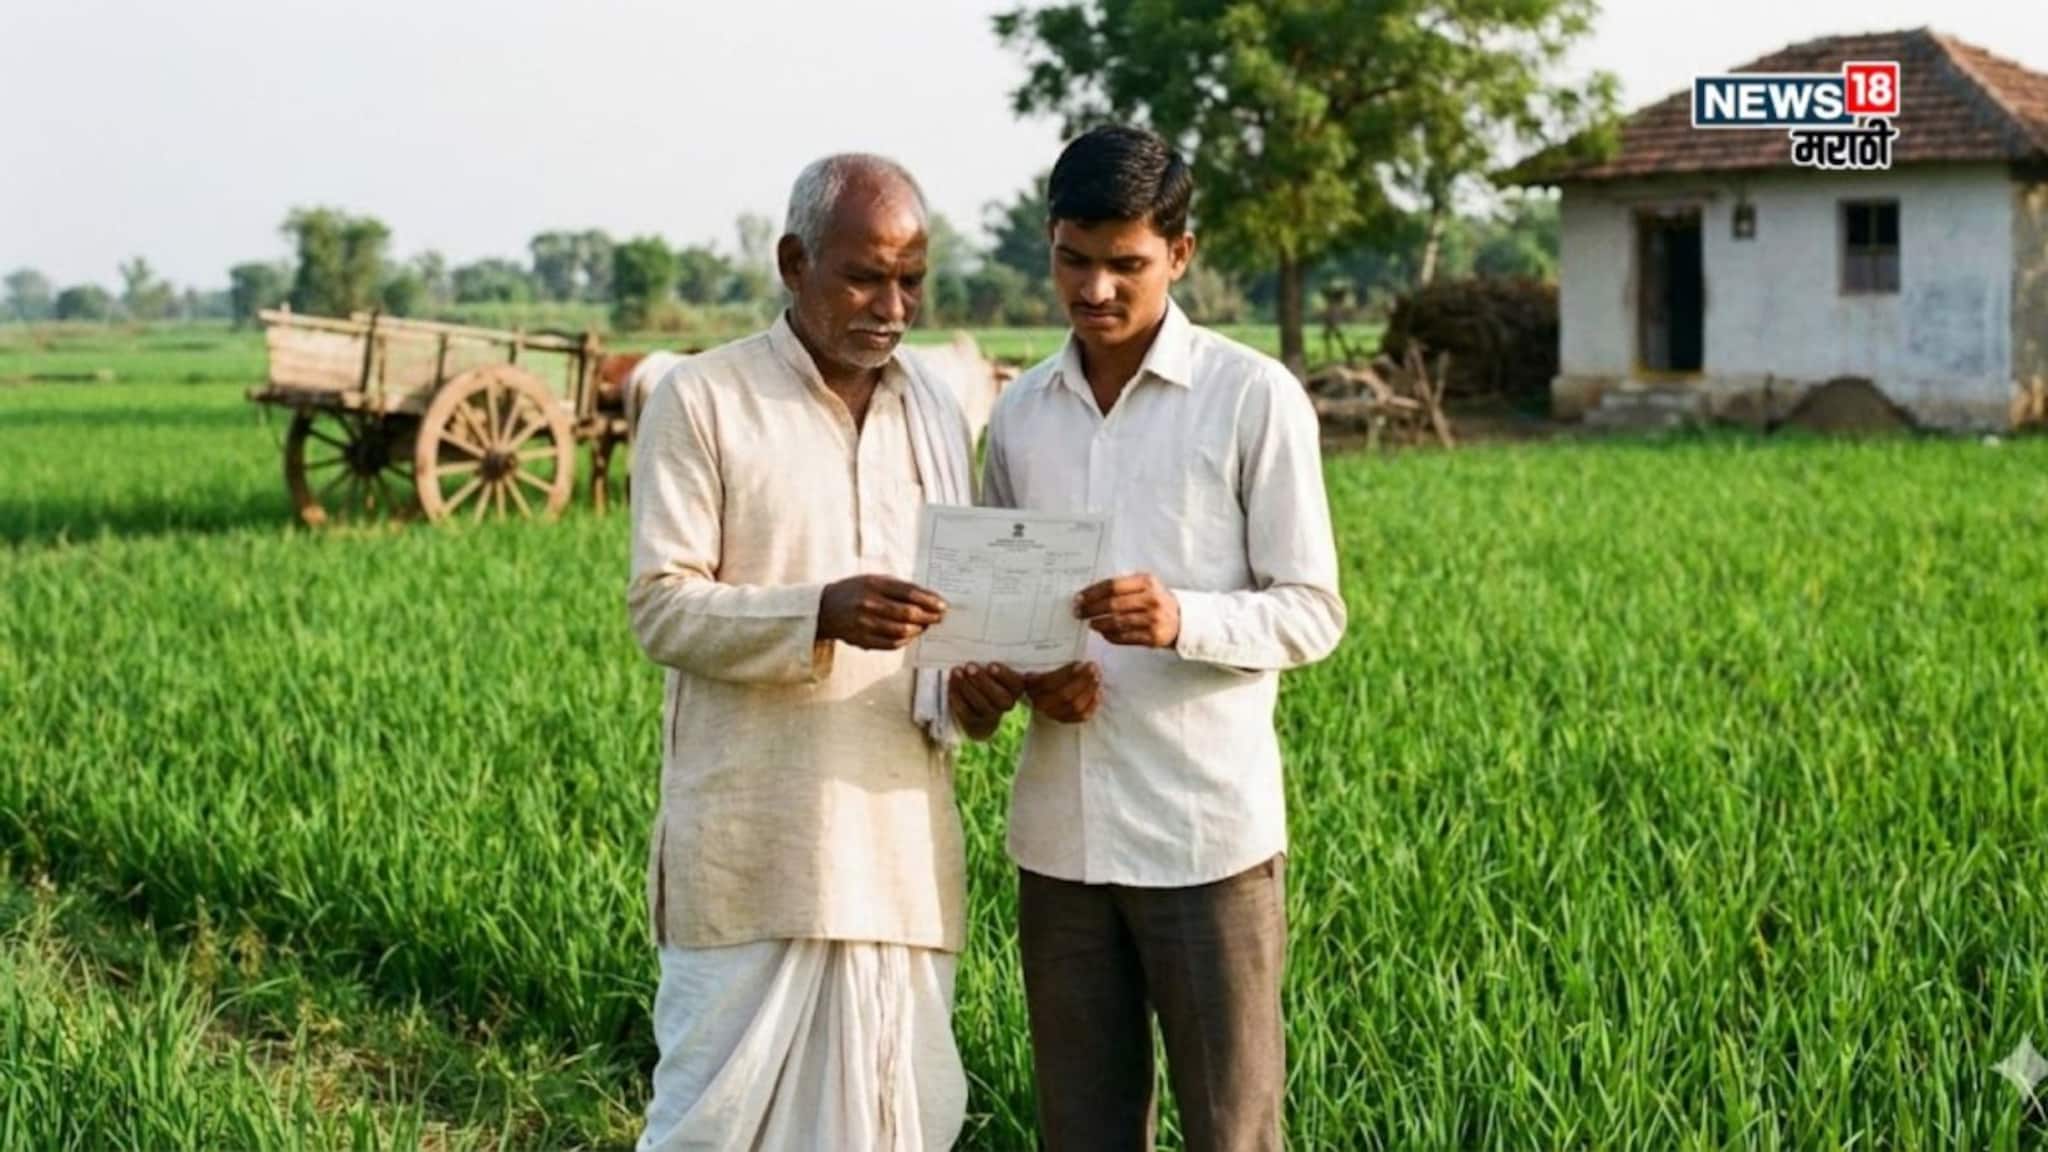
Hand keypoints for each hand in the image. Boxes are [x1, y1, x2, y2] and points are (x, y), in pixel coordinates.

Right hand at [818, 575, 946, 650]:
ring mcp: (865, 624)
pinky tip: (910, 635)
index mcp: (874, 584)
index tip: (943, 605)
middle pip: (908, 614)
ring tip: (925, 626)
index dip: (929, 600)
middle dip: (929, 616)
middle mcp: (869, 603)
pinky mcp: (862, 640)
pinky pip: (891, 643)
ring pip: (902, 631)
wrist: (825, 608)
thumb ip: (899, 587)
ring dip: (918, 630)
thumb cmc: (855, 591)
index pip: (909, 593)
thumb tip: (929, 598)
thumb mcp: (874, 580)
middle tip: (939, 617)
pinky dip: (906, 640)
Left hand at [948, 662, 1025, 739]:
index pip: (1016, 683)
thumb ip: (991, 663)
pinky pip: (966, 712)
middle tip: (969, 666)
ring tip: (957, 672)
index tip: (991, 665)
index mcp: (1015, 688)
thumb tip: (981, 646)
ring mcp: (991, 715)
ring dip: (967, 687)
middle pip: (999, 696)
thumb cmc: (987, 677)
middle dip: (983, 681)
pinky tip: (952, 684)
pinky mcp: (975, 722)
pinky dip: (957, 698)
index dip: (1004, 675)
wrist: (978, 707)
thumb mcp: (993, 669)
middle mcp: (1007, 703)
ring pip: (981, 705)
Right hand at [1022, 661, 1101, 723]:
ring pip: (1074, 706)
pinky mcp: (1063, 720)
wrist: (1044, 689)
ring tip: (1098, 678)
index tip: (1080, 663)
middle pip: (1064, 695)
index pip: (1048, 682)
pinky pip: (1080, 717)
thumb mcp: (1045, 661)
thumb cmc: (1048, 670)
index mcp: (1031, 685)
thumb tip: (1073, 645)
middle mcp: (1039, 701)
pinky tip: (1098, 693)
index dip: (1066, 674)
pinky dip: (1092, 705)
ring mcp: (1052, 713)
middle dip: (1082, 681)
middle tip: (1094, 668)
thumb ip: (1052, 657)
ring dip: (1089, 691)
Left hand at [1074, 573, 1179, 647]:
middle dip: (1091, 609)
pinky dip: (1110, 635)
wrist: (1182, 620)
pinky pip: (1124, 637)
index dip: (1092, 592)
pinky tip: (1104, 632)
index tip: (1079, 598)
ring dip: (1099, 623)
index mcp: (1147, 582)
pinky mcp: (1152, 637)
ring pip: (1117, 622)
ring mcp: (1153, 620)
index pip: (1112, 586)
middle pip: (1112, 604)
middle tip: (1078, 612)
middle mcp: (1151, 600)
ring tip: (1091, 623)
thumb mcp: (1146, 585)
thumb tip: (1090, 593)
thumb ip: (1123, 585)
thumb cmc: (1157, 600)